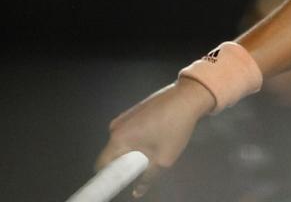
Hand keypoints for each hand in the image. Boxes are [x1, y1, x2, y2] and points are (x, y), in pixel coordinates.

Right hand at [94, 78, 215, 195]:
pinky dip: (137, 139)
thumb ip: (147, 178)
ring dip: (133, 150)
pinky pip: (129, 132)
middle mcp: (115, 127)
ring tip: (153, 150)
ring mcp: (123, 117)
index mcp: (117, 138)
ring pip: (122, 142)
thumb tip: (137, 192)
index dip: (109, 176)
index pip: (102, 164)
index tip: (120, 182)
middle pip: (113, 153)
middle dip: (125, 163)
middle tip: (142, 167)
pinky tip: (156, 136)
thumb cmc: (174, 128)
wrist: (188, 97)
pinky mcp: (133, 111)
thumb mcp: (163, 159)